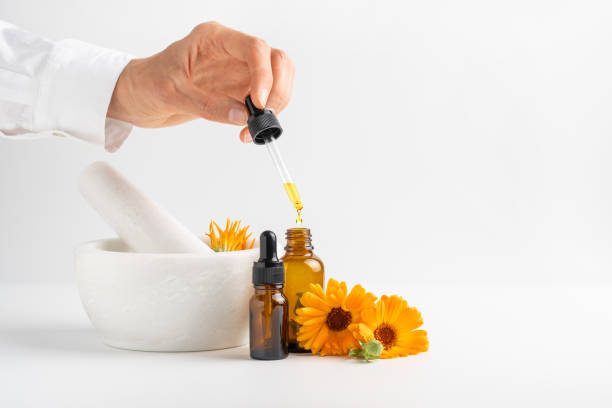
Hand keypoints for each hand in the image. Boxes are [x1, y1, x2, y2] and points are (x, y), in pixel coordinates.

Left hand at [107, 22, 294, 142]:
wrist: (139, 96)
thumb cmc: (148, 83)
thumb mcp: (172, 94)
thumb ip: (208, 105)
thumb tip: (241, 116)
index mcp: (214, 39)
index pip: (255, 48)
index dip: (263, 74)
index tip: (258, 102)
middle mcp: (231, 51)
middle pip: (276, 60)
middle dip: (278, 89)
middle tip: (262, 115)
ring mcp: (238, 70)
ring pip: (278, 79)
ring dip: (276, 104)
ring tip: (252, 126)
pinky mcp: (240, 90)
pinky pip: (266, 100)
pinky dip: (265, 117)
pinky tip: (246, 130)